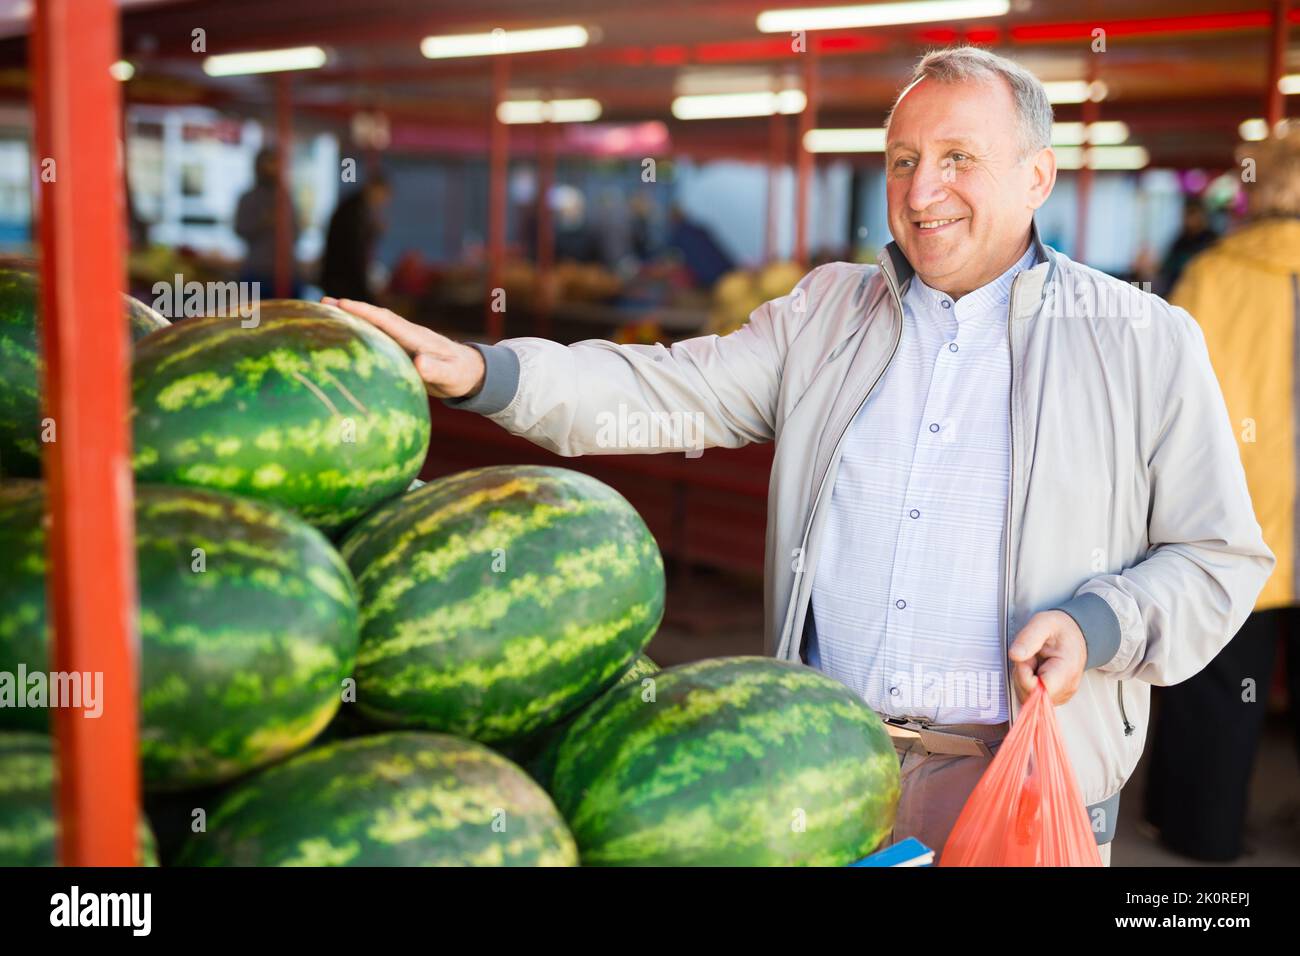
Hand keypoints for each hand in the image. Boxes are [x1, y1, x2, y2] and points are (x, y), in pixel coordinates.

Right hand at [323, 297, 485, 398]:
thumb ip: (436, 369)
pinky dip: (359, 334)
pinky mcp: (402, 350)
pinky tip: (343, 339)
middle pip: (375, 318)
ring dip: (352, 320)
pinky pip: (377, 339)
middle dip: (350, 310)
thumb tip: (419, 363)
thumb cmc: (461, 375)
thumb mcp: (451, 375)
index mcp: (416, 337)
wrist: (471, 373)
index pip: (386, 320)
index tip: (341, 304)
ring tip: (323, 316)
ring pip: (374, 327)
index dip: (364, 312)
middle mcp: (407, 334)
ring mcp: (403, 341)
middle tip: (321, 303)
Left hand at [1007, 610, 1086, 705]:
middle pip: (1030, 694)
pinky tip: (1035, 670)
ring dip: (1023, 679)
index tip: (1027, 657)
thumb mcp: (1043, 623)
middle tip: (1030, 657)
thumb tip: (1015, 655)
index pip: (1036, 688)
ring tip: (1034, 661)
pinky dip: (1027, 684)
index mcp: (1066, 669)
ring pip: (1028, 698)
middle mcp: (1066, 688)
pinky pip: (1031, 698)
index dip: (1023, 673)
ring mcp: (1061, 695)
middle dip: (1022, 674)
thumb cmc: (1060, 630)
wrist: (1075, 635)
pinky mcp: (1055, 697)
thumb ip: (1028, 638)